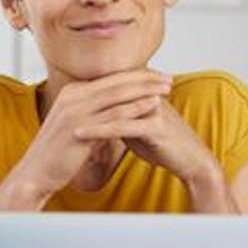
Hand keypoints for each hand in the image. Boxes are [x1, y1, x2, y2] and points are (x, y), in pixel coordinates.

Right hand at [9, 70, 172, 197]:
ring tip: (167, 89)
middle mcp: (73, 96)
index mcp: (71, 92)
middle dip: (145, 78)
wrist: (36, 172)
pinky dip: (136, 108)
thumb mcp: (74, 124)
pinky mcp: (81, 127)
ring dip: (145, 90)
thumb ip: (91, 113)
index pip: (109, 78)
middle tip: (168, 77)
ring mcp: (76, 110)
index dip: (135, 75)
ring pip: (118, 94)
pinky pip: (114, 114)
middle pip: (116, 81)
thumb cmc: (56, 153)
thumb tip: (112, 110)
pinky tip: (153, 106)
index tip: (156, 76)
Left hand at [72, 85, 217, 183]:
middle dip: (82, 100)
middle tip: (56, 106)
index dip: (87, 92)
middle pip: (109, 92)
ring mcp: (153, 108)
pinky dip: (98, 130)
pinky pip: (121, 126)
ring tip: (61, 120)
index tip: (63, 99)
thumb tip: (101, 114)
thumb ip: (121, 116)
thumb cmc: (165, 144)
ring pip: (112, 108)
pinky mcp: (155, 126)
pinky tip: (81, 134)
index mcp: (144, 92)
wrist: (191, 161)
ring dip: (85, 113)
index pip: (111, 86)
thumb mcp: (137, 127)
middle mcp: (148, 95)